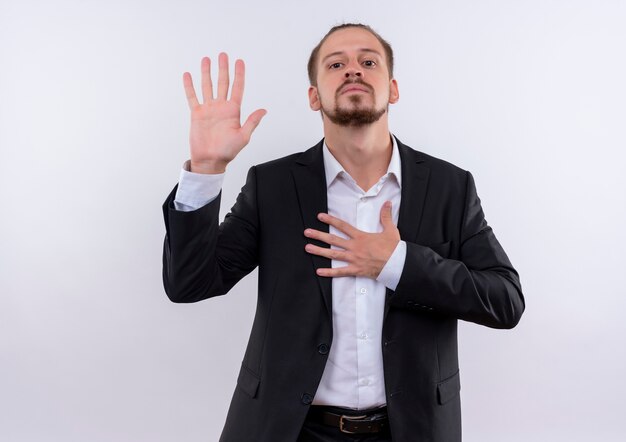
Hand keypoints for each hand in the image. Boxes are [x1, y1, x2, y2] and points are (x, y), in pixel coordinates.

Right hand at [183, 53, 266, 173]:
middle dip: (223, 68)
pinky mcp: (197, 114)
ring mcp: (209, 109)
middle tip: (223, 54)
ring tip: (206, 59)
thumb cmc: (228, 151)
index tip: (239, 61)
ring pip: (207, 86)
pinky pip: (192, 97)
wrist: (210, 160)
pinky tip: (188, 75)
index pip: (237, 88)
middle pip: (222, 83)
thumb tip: (264, 110)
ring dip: (206, 73)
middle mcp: (221, 107)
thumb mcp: (243, 136)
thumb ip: (252, 122)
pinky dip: (190, 86)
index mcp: (233, 111)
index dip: (239, 74)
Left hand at [304, 201, 399, 278]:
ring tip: (307, 248)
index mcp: (361, 237)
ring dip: (319, 251)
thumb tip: (388, 203)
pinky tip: (318, 271)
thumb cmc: (393, 248)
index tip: (320, 216)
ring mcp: (353, 259)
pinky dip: (329, 272)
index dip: (331, 220)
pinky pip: (340, 272)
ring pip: (333, 254)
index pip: (342, 226)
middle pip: (333, 239)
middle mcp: (354, 247)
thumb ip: (386, 216)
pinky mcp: (356, 270)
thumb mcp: (390, 230)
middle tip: (306, 232)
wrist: (397, 264)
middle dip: (319, 235)